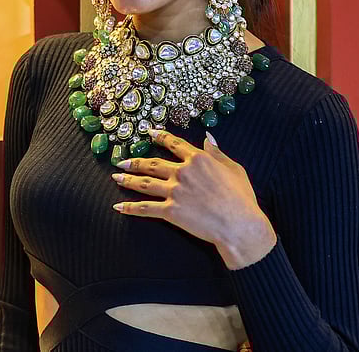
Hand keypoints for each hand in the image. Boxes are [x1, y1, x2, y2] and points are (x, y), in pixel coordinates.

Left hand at [111, 129, 276, 268]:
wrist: (240, 225)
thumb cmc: (242, 198)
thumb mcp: (234, 169)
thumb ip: (217, 153)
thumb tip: (207, 137)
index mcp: (198, 159)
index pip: (174, 144)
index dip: (160, 137)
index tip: (149, 132)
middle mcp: (183, 172)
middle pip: (153, 164)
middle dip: (135, 162)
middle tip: (122, 162)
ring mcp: (175, 191)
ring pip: (145, 183)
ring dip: (128, 180)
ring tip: (116, 178)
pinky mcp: (171, 211)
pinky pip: (146, 208)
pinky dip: (130, 208)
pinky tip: (118, 206)